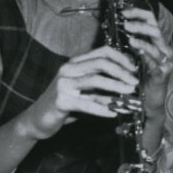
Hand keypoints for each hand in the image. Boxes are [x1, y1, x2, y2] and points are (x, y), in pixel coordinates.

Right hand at [22, 46, 139, 140]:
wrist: (36, 120)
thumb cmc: (65, 103)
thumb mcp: (84, 90)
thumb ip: (100, 83)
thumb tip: (127, 82)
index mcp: (75, 63)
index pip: (103, 52)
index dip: (121, 59)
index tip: (134, 70)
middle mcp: (68, 69)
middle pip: (101, 63)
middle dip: (122, 72)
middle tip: (135, 83)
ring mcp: (63, 84)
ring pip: (95, 80)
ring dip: (116, 87)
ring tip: (130, 95)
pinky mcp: (60, 101)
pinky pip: (86, 103)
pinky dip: (102, 108)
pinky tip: (114, 113)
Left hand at [120, 5, 172, 111]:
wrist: (150, 99)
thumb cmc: (141, 76)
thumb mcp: (136, 55)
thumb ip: (131, 41)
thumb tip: (117, 26)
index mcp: (157, 41)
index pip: (151, 20)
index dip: (139, 13)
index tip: (124, 11)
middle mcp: (164, 49)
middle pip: (155, 30)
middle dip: (140, 25)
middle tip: (125, 24)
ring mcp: (165, 62)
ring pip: (157, 46)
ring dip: (143, 41)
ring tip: (130, 39)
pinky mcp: (162, 75)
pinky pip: (154, 64)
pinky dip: (146, 58)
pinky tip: (137, 54)